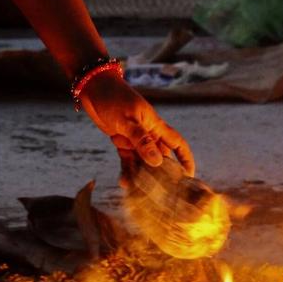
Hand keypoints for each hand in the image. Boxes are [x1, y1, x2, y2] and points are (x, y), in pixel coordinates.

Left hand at [79, 72, 194, 181]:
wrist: (93, 88)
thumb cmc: (114, 98)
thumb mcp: (127, 119)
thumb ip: (141, 140)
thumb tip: (157, 161)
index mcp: (155, 125)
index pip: (177, 143)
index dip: (185, 159)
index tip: (189, 175)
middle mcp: (148, 134)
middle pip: (161, 157)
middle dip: (163, 173)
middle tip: (162, 193)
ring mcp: (135, 139)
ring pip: (143, 162)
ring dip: (142, 176)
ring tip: (139, 192)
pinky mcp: (121, 142)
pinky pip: (127, 160)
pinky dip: (126, 170)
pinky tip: (124, 183)